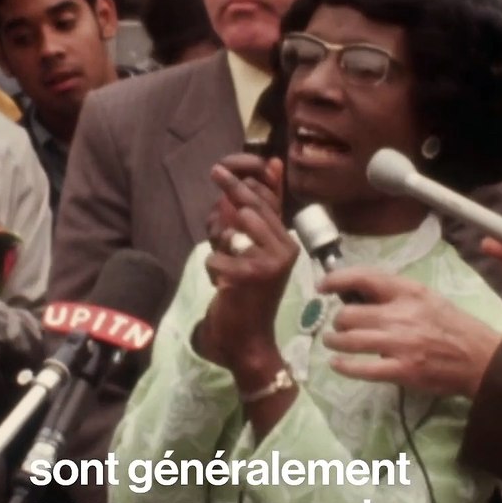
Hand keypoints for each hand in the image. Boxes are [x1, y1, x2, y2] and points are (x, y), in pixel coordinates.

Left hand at [193, 155, 295, 371]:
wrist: (248, 340)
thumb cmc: (249, 293)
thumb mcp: (257, 249)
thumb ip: (263, 211)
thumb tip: (272, 162)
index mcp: (289, 242)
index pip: (268, 202)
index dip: (245, 181)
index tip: (222, 167)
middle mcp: (285, 250)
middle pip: (250, 207)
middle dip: (231, 189)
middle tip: (215, 170)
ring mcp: (269, 263)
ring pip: (229, 230)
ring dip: (217, 243)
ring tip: (224, 262)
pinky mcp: (249, 276)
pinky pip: (214, 256)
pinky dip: (211, 269)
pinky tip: (222, 286)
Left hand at [319, 268, 501, 396]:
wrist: (480, 357)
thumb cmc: (451, 324)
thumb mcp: (426, 297)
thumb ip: (394, 293)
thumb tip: (357, 293)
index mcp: (408, 292)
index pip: (363, 278)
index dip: (336, 280)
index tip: (323, 286)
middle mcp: (400, 315)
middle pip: (348, 314)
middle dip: (336, 321)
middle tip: (338, 325)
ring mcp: (399, 344)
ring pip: (348, 340)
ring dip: (334, 341)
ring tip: (333, 342)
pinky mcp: (401, 370)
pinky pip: (362, 369)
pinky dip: (343, 366)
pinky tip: (337, 364)